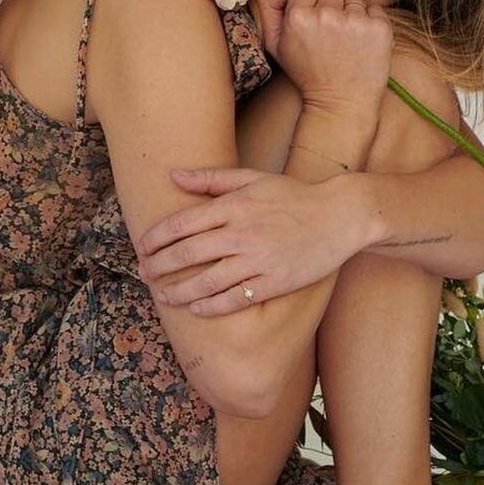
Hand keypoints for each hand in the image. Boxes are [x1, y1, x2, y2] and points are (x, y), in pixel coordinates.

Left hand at [135, 164, 364, 314]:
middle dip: (159, 266)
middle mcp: (242, 233)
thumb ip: (212, 178)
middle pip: (187, 254)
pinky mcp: (275, 282)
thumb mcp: (253, 178)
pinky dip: (212, 306)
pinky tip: (197, 308)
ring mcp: (259, 260)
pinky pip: (236, 298)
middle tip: (143, 273)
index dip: (155, 238)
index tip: (142, 247)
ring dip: (179, 291)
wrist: (341, 215)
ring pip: (207, 281)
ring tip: (164, 296)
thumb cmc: (295, 195)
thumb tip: (174, 176)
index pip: (181, 224)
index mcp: (234, 206)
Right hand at [255, 0, 391, 119]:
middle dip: (331, 6)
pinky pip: (375, 9)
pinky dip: (370, 23)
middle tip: (330, 33)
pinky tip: (362, 43)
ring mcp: (356, 21)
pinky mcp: (379, 29)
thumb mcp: (276, 46)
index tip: (314, 12)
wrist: (340, 105)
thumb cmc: (308, 75)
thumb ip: (269, 9)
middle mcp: (327, 15)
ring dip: (351, 15)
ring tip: (346, 41)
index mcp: (299, 17)